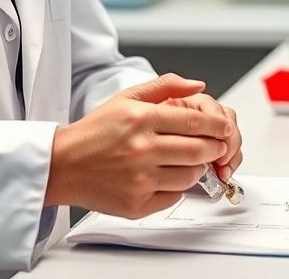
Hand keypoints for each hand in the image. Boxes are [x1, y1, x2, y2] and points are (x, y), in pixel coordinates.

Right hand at [45, 73, 233, 218]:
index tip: (224, 128)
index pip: (194, 121)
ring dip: (197, 168)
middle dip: (215, 148)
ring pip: (190, 176)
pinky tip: (165, 176)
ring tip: (188, 161)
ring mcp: (139, 179)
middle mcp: (141, 149)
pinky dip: (176, 187)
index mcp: (140, 119)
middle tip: (215, 146)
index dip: (217, 125)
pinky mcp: (137, 203)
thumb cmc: (94, 132)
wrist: (63, 165)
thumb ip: (165, 86)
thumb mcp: (126, 98)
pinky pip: (174, 197)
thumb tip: (199, 86)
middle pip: (199, 150)